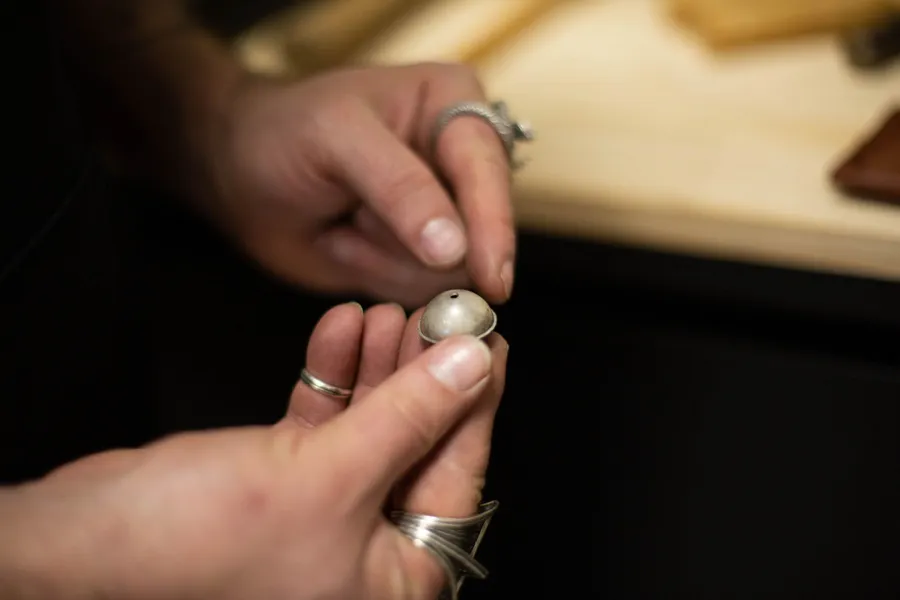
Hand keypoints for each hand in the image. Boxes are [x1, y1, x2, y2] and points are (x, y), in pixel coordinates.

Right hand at [1, 303, 507, 599]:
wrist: (87, 544)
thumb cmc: (196, 546)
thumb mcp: (328, 474)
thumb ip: (408, 417)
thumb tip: (469, 369)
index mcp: (393, 578)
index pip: (459, 478)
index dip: (479, 405)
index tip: (492, 346)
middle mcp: (363, 554)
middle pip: (417, 446)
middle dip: (425, 376)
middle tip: (441, 318)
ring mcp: (322, 515)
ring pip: (371, 427)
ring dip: (379, 367)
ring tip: (389, 312)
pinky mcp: (283, 485)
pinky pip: (326, 423)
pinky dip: (333, 376)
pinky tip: (341, 329)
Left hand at [199, 63, 515, 306]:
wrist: (240, 173)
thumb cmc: (284, 133)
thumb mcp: (336, 138)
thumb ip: (399, 187)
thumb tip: (456, 248)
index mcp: (456, 108)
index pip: (489, 171)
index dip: (493, 225)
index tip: (492, 277)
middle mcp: (464, 164)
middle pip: (481, 233)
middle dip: (413, 246)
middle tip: (353, 220)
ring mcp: (448, 217)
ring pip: (454, 273)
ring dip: (386, 261)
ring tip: (344, 222)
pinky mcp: (425, 259)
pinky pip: (425, 293)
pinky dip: (378, 276)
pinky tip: (347, 242)